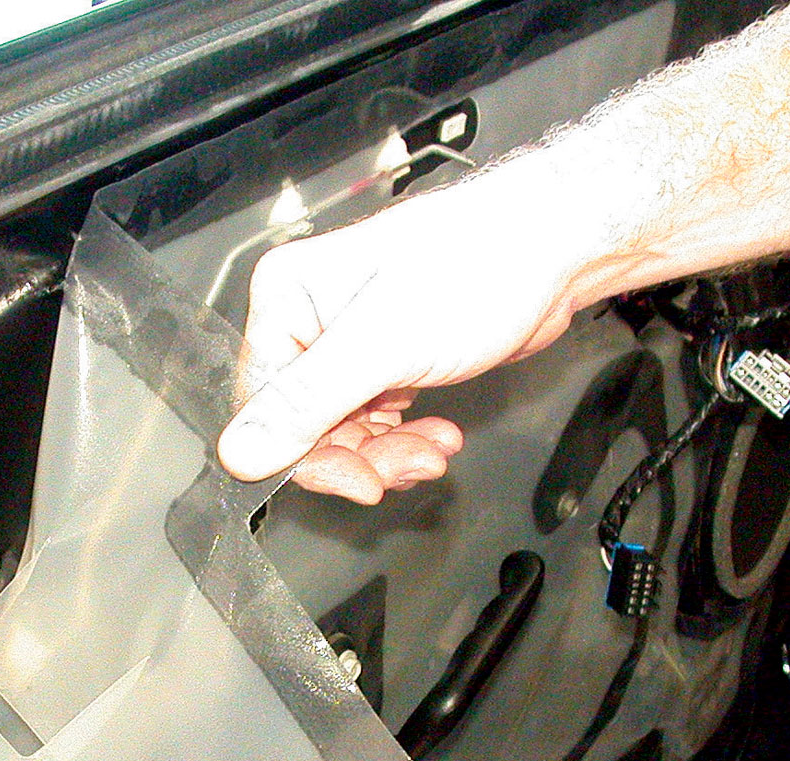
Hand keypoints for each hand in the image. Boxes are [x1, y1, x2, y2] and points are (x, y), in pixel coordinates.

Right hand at [217, 155, 615, 499]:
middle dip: (360, 456)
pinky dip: (406, 439)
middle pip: (304, 427)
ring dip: (389, 453)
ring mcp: (347, 343)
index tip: (358, 482)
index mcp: (286, 300)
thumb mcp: (384, 342)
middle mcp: (308, 321)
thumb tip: (238, 453)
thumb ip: (306, 402)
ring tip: (434, 449)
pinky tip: (439, 435)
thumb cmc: (478, 265)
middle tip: (410, 466)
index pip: (264, 407)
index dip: (306, 456)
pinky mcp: (385, 360)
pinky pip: (375, 422)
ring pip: (344, 433)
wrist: (551, 249)